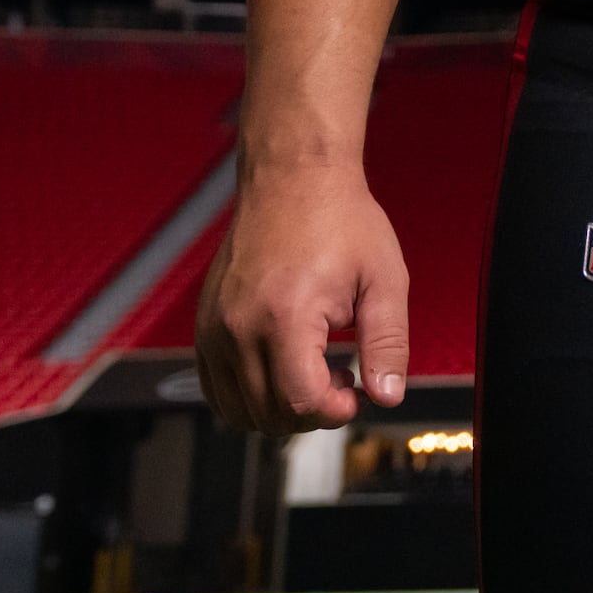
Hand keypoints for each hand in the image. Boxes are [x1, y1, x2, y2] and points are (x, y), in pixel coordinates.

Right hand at [197, 161, 410, 435]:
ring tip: (315, 369)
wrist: (294, 179)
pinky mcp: (204, 326)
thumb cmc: (342, 221)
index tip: (355, 393)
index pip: (300, 400)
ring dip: (280, 409)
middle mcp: (239, 326)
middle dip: (312, 412)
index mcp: (285, 315)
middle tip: (343, 377)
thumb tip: (387, 396)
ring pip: (238, 409)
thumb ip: (388, 344)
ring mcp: (214, 328)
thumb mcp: (385, 280)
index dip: (334, 411)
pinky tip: (284, 369)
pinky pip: (215, 387)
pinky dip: (248, 397)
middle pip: (268, 413)